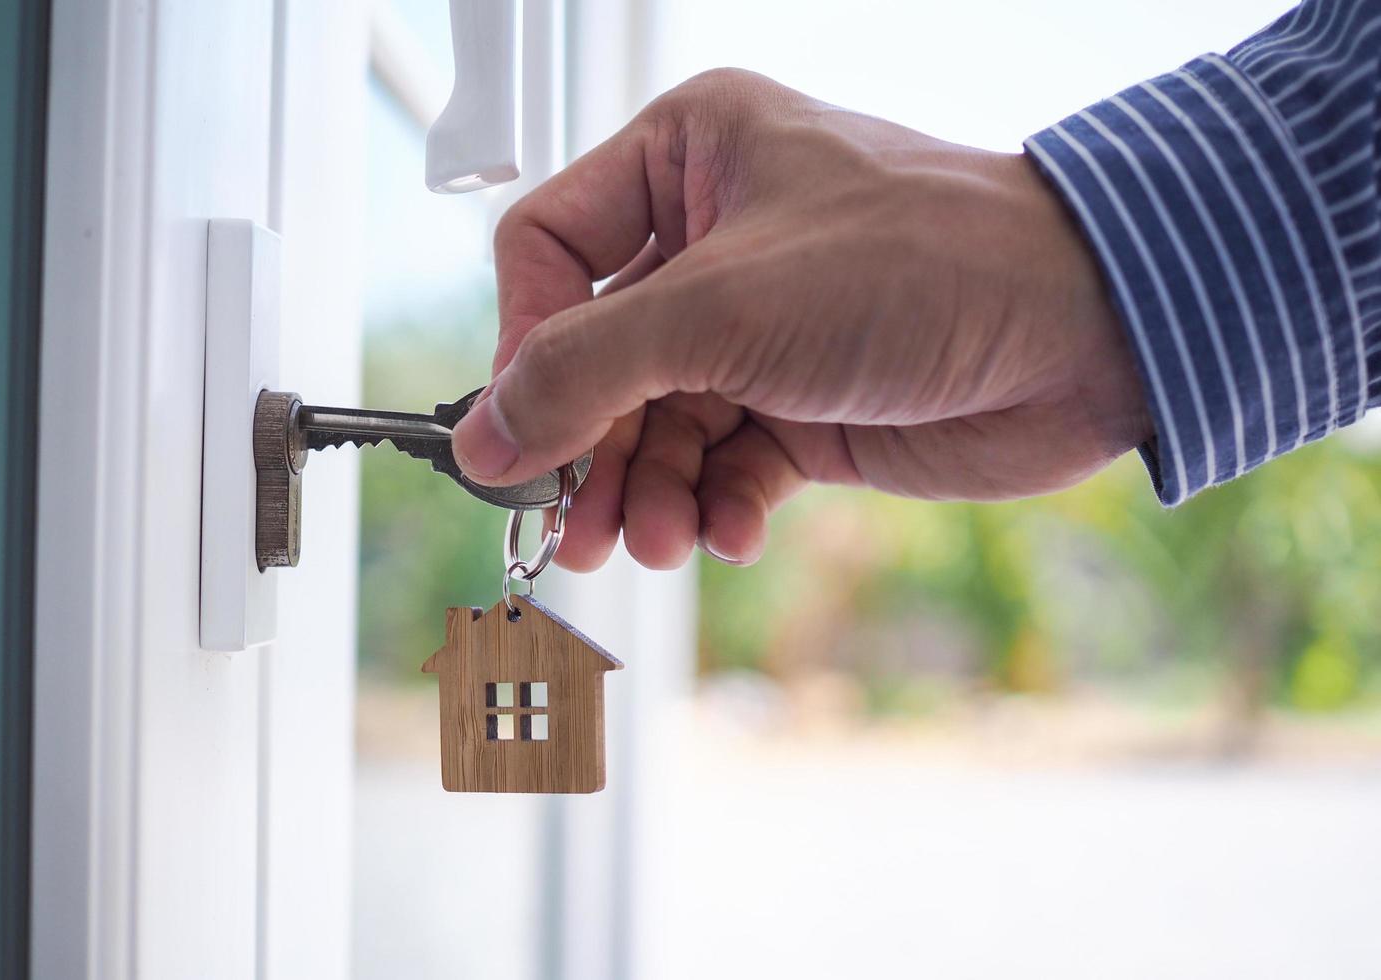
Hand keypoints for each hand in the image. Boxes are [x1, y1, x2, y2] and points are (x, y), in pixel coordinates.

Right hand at [451, 69, 1150, 570]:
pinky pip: (725, 466)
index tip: (518, 433)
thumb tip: (484, 438)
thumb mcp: (722, 307)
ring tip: (656, 543)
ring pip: (657, 426)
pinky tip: (734, 531)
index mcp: (685, 159)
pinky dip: (718, 506)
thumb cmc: (921, 264)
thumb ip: (585, 373)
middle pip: (597, 359)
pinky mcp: (805, 404)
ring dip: (648, 494)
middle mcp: (715, 241)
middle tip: (572, 530)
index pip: (547, 253)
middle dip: (588, 449)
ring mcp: (761, 329)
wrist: (1083, 335)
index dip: (522, 345)